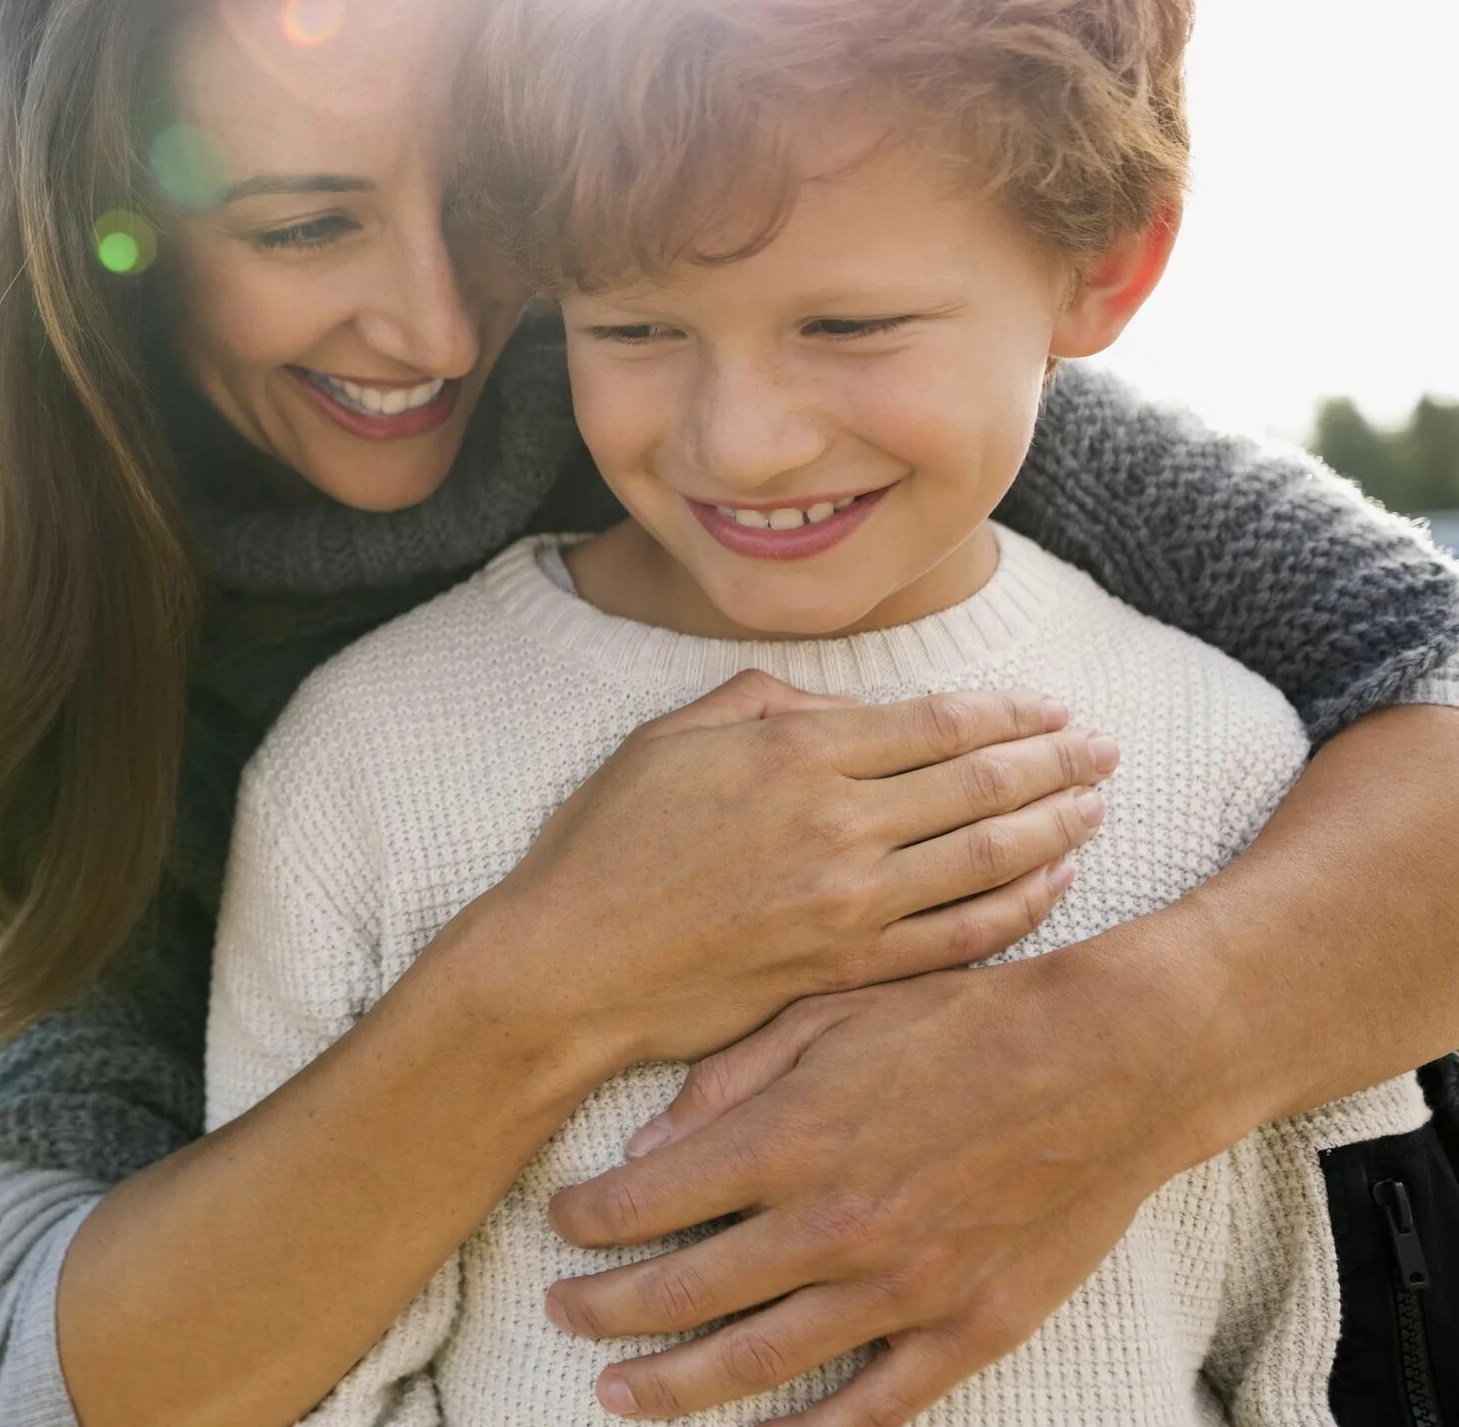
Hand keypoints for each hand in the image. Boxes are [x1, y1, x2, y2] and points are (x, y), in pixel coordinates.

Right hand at [462, 673, 1114, 1070]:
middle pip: (980, 784)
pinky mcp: (846, 969)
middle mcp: (838, 823)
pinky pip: (959, 936)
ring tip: (1096, 809)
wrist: (569, 964)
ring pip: (987, 859)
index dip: (1009, 714)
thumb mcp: (665, 740)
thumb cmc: (603, 846)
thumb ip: (761, 706)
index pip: (937, 723)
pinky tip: (1049, 885)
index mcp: (795, 754)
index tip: (1053, 709)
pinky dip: (1017, 908)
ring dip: (1054, 829)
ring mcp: (849, 903)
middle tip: (1104, 751)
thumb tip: (842, 710)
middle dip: (1055, 763)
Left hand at [542, 954, 1191, 1421]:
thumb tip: (645, 1147)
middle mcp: (831, 1226)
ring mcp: (900, 1288)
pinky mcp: (966, 1328)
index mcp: (788, 1141)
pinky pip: (875, 1405)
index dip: (588, 1219)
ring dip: (675, 1385)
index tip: (561, 1223)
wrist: (1109, 1063)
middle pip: (682, 1291)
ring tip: (619, 1396)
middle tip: (561, 1313)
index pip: (648, 1200)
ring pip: (758, 1360)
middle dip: (605, 1308)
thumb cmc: (960, 1022)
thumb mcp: (827, 1014)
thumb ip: (728, 1082)